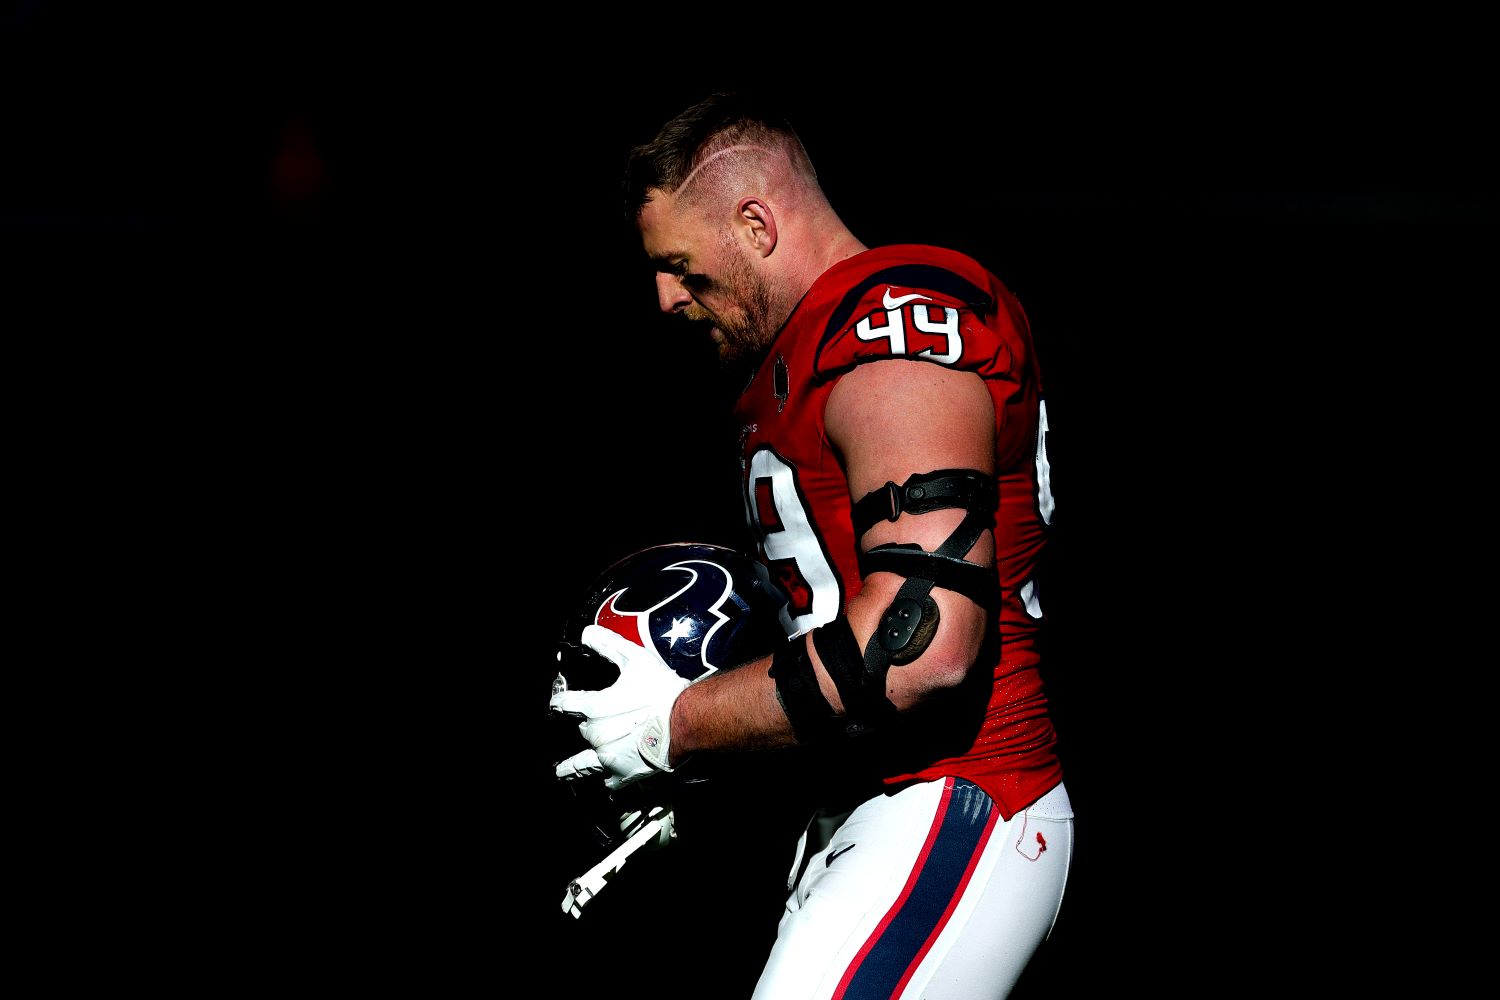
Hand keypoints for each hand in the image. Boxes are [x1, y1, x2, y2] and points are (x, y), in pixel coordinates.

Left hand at [550, 624, 690, 790]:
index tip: (556, 703)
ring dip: (572, 767)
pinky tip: (604, 781)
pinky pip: (608, 782)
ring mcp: (608, 757)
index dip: (560, 701)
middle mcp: (596, 735)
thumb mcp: (635, 659)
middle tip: (590, 723)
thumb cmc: (662, 690)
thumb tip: (587, 633)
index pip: (565, 704)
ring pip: (583, 764)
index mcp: (593, 708)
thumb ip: (608, 645)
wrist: (685, 720)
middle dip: (585, 724)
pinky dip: (606, 779)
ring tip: (562, 772)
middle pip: (581, 730)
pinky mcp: (624, 773)